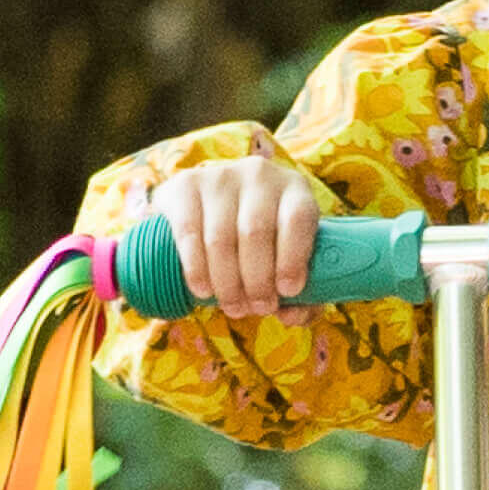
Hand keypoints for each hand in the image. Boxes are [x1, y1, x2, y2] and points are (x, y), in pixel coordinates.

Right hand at [152, 158, 319, 317]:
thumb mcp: (289, 261)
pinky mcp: (185, 185)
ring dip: (227, 283)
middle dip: (257, 281)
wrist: (211, 209)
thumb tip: (291, 315)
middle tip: (257, 309)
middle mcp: (259, 174)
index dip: (293, 258)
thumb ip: (303, 295)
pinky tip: (203, 290)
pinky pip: (189, 234)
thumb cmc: (263, 244)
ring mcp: (219, 176)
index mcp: (294, 189)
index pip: (297, 218)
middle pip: (256, 232)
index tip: (287, 292)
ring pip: (221, 238)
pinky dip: (197, 269)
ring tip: (233, 307)